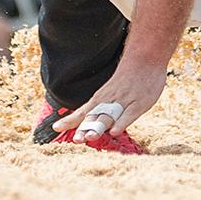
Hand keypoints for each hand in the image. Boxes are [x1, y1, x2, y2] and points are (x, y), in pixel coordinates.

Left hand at [52, 56, 167, 141]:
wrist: (144, 59)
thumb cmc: (126, 79)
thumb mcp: (110, 92)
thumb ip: (99, 108)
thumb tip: (86, 122)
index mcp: (100, 99)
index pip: (82, 112)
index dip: (70, 121)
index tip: (56, 128)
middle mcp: (109, 101)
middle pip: (94, 117)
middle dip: (84, 129)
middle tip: (76, 140)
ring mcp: (124, 102)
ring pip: (109, 117)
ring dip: (99, 127)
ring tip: (89, 138)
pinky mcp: (139, 103)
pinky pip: (129, 115)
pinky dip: (122, 123)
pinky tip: (114, 132)